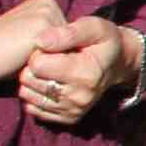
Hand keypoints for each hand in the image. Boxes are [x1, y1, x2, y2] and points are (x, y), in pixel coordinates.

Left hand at [18, 15, 139, 128]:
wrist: (117, 64)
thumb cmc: (103, 42)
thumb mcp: (94, 27)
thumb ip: (68, 32)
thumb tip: (40, 41)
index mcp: (86, 74)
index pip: (37, 64)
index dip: (38, 52)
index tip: (50, 48)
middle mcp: (80, 96)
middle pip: (29, 80)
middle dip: (33, 67)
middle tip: (50, 59)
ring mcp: (73, 109)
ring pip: (27, 94)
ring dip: (32, 81)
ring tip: (49, 70)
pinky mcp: (67, 118)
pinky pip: (32, 108)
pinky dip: (36, 95)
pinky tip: (49, 83)